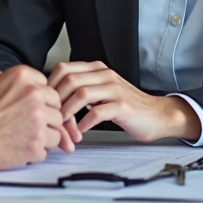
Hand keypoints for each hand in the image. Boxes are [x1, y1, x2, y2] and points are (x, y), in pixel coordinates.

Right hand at [0, 64, 74, 169]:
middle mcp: (33, 95)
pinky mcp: (36, 144)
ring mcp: (37, 120)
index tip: (29, 107)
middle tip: (28, 125)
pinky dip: (34, 153)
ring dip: (42, 136)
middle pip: (56, 108)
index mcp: (21, 77)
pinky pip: (47, 150)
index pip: (47, 86)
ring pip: (56, 130)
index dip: (39, 99)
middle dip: (45, 118)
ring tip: (23, 139)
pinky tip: (19, 150)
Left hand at [48, 61, 199, 142]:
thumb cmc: (125, 107)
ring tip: (65, 128)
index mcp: (96, 69)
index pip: (63, 69)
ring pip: (80, 94)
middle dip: (56, 101)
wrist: (156, 115)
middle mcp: (104, 75)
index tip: (46, 104)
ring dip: (68, 113)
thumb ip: (80, 91)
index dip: (50, 87)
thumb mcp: (100, 92)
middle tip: (52, 119)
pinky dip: (84, 124)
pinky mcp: (122, 106)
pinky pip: (97, 113)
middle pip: (68, 79)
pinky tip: (80, 133)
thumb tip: (52, 101)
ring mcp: (114, 89)